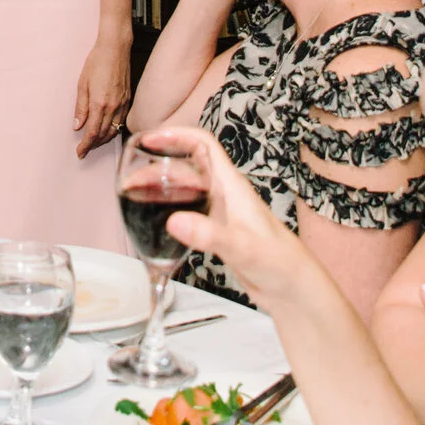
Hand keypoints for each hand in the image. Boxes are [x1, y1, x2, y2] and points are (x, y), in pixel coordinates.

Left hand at [72, 31, 130, 157]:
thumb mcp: (82, 84)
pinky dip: (114, 130)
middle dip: (93, 145)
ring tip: (93, 143)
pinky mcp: (128, 100)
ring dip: (103, 140)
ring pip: (114, 130)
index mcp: (100, 103)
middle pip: (104, 135)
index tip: (79, 152)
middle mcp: (114, 107)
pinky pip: (121, 121)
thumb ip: (81, 107)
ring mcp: (123, 104)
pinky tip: (107, 130)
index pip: (93, 133)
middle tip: (84, 150)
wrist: (115, 49)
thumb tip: (77, 126)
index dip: (85, 145)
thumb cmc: (96, 63)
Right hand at [143, 125, 316, 309]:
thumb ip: (209, 235)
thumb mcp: (242, 248)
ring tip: (135, 195)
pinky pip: (187, 210)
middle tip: (131, 177)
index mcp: (232, 187)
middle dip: (157, 165)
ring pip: (185, 188)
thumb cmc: (281, 263)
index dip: (176, 135)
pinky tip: (155, 221)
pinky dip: (167, 209)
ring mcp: (221, 212)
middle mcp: (225, 195)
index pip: (203, 145)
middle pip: (187, 166)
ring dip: (160, 187)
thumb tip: (176, 222)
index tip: (150, 138)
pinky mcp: (217, 231)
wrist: (293, 290)